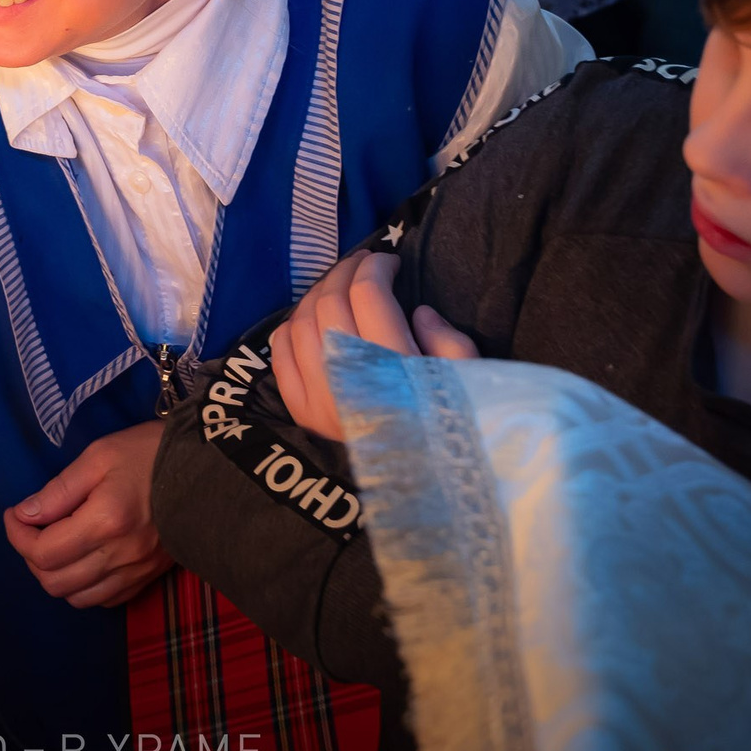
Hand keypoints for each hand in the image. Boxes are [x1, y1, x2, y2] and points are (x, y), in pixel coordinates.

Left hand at [3, 421, 172, 607]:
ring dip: (54, 575)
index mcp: (106, 521)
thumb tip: (25, 515)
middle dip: (31, 557)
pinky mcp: (147, 578)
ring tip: (54, 544)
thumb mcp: (98, 456)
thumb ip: (58, 491)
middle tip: (31, 528)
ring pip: (77, 598)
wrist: (207, 469)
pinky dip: (82, 587)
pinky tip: (81, 559)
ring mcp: (136, 572)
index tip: (15, 513)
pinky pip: (103, 600)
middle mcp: (120, 555)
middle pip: (54, 582)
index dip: (17, 535)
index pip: (43, 552)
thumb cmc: (149, 453)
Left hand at [268, 252, 478, 442]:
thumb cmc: (452, 430)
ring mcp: (318, 394)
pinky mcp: (301, 411)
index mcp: (395, 365)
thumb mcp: (469, 384)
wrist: (422, 487)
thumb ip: (448, 341)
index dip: (376, 268)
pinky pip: (281, 352)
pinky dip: (290, 326)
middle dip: (346, 272)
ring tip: (340, 286)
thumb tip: (417, 311)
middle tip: (364, 265)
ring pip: (301, 321)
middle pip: (330, 301)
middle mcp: (349, 375)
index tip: (390, 263)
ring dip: (318, 294)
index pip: (368, 295)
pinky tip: (309, 318)